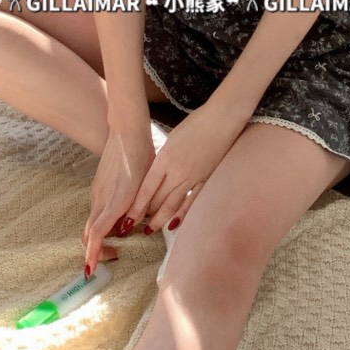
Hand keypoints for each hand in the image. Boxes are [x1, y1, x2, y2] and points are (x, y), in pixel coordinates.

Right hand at [83, 127, 153, 278]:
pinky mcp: (97, 185)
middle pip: (89, 234)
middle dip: (97, 251)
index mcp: (114, 201)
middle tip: (115, 255)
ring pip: (93, 222)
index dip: (93, 254)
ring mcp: (97, 192)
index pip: (97, 234)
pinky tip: (120, 217)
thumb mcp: (147, 186)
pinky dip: (103, 221)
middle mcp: (101, 199)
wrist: (127, 131)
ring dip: (102, 235)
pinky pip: (96, 210)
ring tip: (122, 238)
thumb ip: (139, 210)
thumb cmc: (142, 156)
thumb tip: (132, 228)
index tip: (90, 271)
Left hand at [132, 101, 244, 231]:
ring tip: (150, 230)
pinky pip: (192, 202)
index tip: (127, 219)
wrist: (221, 119)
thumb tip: (155, 176)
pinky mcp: (206, 180)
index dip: (136, 206)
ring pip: (173, 205)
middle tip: (134, 225)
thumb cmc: (195, 124)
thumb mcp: (172, 139)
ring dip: (160, 219)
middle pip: (157, 199)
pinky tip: (174, 224)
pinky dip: (182, 215)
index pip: (147, 188)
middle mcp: (177, 171)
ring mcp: (193, 177)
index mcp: (166, 158)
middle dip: (145, 214)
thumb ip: (163, 159)